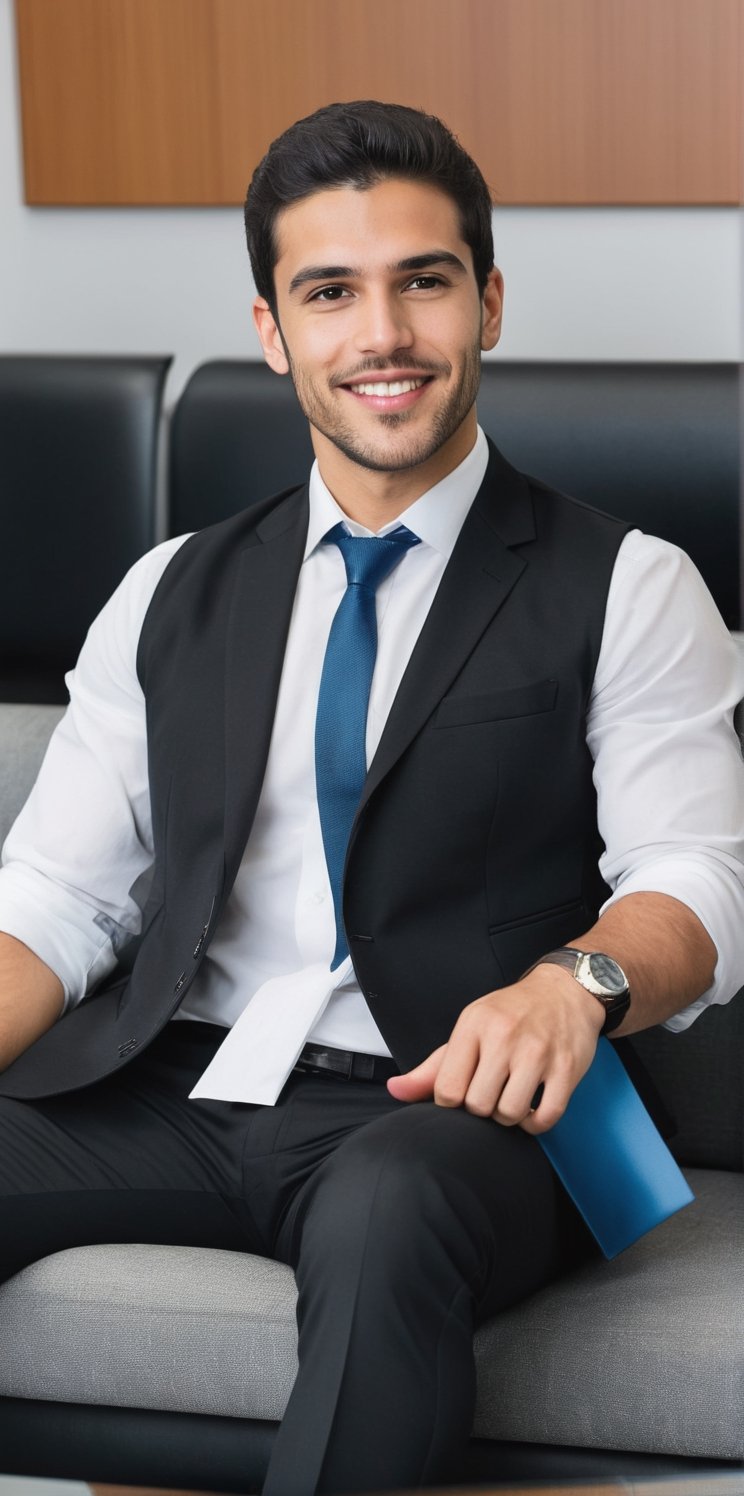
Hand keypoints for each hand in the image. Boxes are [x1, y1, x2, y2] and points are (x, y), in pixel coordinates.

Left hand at [386, 964, 603, 1133]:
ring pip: (510, 1114)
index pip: (447, 1088)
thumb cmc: (511, 1013)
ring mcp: (538, 1053)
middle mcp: (504, 1037)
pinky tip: (532, 1109)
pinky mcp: (566, 1068)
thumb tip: (395, 1090)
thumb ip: (433, 1067)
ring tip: (511, 1098)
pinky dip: (535, 1124)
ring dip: (508, 1117)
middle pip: (478, 1105)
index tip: (463, 1093)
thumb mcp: (469, 1028)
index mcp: (474, 1026)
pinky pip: (545, 1118)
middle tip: (491, 1094)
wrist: (564, 991)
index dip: (451, 1102)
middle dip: (481, 1110)